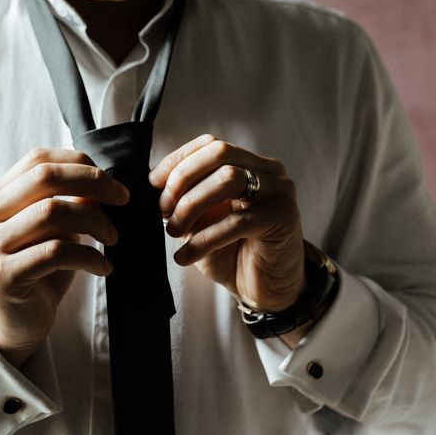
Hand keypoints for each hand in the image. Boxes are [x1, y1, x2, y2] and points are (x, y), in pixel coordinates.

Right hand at [0, 148, 128, 366]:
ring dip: (94, 221)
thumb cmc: (38, 271)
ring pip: (52, 212)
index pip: (37, 160)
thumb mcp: (53, 231)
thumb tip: (101, 184)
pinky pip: (55, 252)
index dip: (80, 164)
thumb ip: (67, 202)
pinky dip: (88, 256)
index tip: (113, 184)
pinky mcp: (1, 275)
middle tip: (123, 200)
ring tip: (113, 238)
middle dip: (92, 183)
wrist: (15, 324)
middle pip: (44, 177)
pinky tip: (103, 267)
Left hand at [149, 134, 304, 312]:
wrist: (265, 289)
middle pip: (219, 153)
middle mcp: (268, 171)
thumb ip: (186, 198)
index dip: (177, 161)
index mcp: (248, 164)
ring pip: (227, 179)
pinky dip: (203, 239)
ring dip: (190, 205)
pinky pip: (235, 222)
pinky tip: (184, 257)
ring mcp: (279, 191)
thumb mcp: (202, 220)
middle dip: (183, 179)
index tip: (153, 185)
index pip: (209, 144)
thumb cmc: (232, 252)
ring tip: (173, 231)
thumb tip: (156, 185)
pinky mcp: (282, 218)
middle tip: (163, 209)